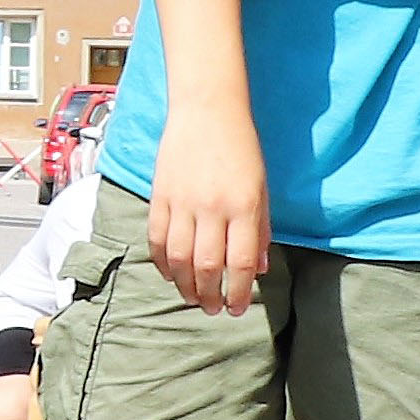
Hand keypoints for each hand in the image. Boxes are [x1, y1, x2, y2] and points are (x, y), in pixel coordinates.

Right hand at [141, 105, 275, 315]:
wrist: (207, 110)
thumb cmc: (241, 148)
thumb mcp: (261, 188)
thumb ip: (260, 230)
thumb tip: (257, 269)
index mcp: (243, 206)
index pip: (239, 262)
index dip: (238, 292)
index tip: (237, 309)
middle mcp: (212, 207)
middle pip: (206, 265)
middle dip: (210, 295)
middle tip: (214, 309)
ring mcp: (182, 201)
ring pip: (178, 257)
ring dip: (184, 285)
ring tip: (192, 298)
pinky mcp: (160, 195)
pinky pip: (157, 238)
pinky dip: (162, 261)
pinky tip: (170, 273)